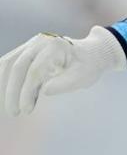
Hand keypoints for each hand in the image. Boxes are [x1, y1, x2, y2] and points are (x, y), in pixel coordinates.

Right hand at [0, 26, 125, 116]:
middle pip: (18, 66)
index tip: (26, 110)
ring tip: (7, 104)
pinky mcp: (27, 49)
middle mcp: (40, 42)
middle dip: (13, 91)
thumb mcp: (83, 77)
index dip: (27, 92)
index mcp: (55, 47)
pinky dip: (6, 77)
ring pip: (10, 63)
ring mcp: (32, 44)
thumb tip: (44, 91)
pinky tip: (4, 92)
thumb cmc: (88, 67)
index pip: (35, 71)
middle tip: (13, 112)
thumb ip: (65, 83)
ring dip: (5, 84)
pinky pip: (11, 62)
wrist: (90, 53)